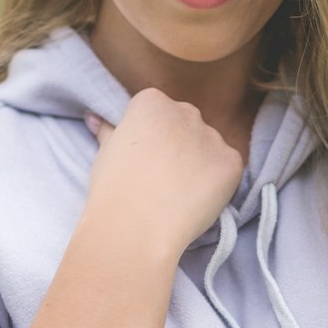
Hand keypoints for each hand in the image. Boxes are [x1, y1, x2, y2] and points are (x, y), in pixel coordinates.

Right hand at [84, 89, 243, 259]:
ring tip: (178, 193)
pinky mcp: (232, 162)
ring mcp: (212, 136)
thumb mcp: (105, 153)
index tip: (143, 160)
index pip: (157, 110)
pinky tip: (196, 200)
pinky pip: (228, 168)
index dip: (150, 138)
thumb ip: (109, 131)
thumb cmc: (114, 190)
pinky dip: (219, 183)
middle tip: (162, 178)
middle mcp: (185, 111)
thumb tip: (95, 118)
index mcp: (152, 101)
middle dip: (178, 145)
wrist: (137, 226)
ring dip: (200, 163)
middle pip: (186, 123)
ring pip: (209, 146)